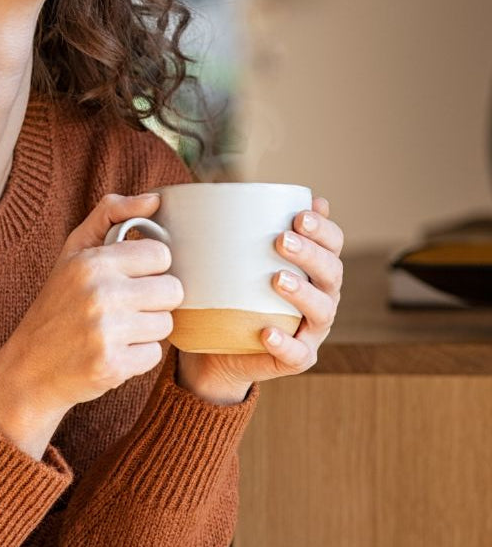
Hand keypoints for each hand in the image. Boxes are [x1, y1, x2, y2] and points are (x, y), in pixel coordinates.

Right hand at [0, 192, 182, 456]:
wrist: (28, 369)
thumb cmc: (56, 305)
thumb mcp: (73, 252)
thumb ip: (110, 215)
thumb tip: (154, 199)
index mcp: (92, 262)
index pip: (161, 255)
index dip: (151, 268)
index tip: (131, 277)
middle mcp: (100, 294)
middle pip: (172, 290)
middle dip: (154, 300)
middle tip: (127, 307)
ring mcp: (106, 332)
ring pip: (166, 324)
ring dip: (147, 330)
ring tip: (117, 330)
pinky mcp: (113, 366)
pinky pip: (154, 355)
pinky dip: (138, 357)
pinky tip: (112, 352)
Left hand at [176, 196, 344, 403]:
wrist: (216, 347)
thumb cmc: (228, 291)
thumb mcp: (230, 258)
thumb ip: (236, 228)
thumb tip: (225, 188)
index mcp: (312, 267)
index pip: (332, 243)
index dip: (323, 228)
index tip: (298, 215)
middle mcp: (320, 296)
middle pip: (331, 272)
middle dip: (311, 253)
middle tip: (281, 241)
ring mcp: (311, 330)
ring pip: (322, 311)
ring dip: (303, 293)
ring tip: (277, 279)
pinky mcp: (296, 358)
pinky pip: (297, 353)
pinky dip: (285, 343)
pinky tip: (267, 332)